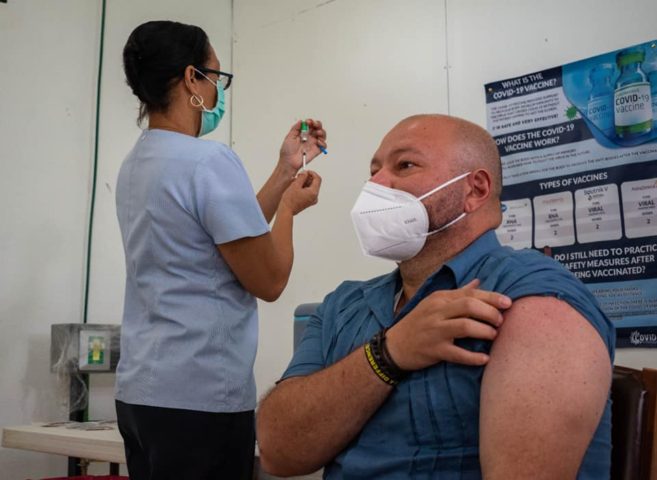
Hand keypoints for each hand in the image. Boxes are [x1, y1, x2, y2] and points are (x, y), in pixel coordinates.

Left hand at [279, 119, 326, 171]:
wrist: (289, 161)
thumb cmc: (287, 150)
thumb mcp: (289, 137)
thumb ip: (295, 128)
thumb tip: (301, 121)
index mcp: (303, 132)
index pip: (310, 124)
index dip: (310, 121)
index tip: (308, 122)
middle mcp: (309, 137)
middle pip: (317, 128)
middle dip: (318, 124)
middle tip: (314, 125)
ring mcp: (314, 143)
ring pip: (322, 135)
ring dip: (322, 132)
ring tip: (318, 132)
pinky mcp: (317, 150)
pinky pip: (323, 145)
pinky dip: (323, 142)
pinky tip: (318, 141)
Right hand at [279, 171, 321, 214]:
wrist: (286, 210)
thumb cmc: (290, 200)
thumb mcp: (295, 185)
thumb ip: (302, 177)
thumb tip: (306, 172)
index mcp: (313, 192)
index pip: (317, 178)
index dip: (312, 173)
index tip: (306, 171)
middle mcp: (315, 197)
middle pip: (315, 183)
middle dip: (308, 178)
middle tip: (299, 176)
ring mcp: (312, 200)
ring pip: (311, 187)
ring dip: (305, 183)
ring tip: (296, 182)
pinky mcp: (309, 202)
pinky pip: (309, 192)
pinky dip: (304, 188)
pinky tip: (297, 188)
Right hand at [385, 280, 511, 369]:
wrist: (394, 346)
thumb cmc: (418, 324)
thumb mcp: (434, 304)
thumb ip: (458, 294)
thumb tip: (479, 282)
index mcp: (439, 299)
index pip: (470, 293)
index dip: (492, 298)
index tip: (508, 303)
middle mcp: (437, 312)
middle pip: (469, 306)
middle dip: (490, 313)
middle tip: (501, 321)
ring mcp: (435, 331)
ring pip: (465, 326)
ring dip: (485, 331)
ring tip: (494, 335)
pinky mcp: (434, 350)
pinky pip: (458, 353)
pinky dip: (474, 357)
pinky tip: (485, 359)